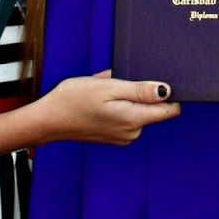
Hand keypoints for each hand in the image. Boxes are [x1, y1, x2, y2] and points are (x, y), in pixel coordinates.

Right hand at [31, 70, 179, 145]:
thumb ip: (140, 91)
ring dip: (128, 99)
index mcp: (134, 120)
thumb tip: (167, 91)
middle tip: (119, 83)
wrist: (48, 120)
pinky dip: (118, 106)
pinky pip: (126, 117)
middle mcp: (132, 133)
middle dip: (142, 93)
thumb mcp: (109, 87)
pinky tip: (100, 102)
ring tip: (105, 93)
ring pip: (139, 112)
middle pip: (154, 110)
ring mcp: (123, 137)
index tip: (158, 81)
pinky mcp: (114, 137)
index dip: (169, 93)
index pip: (170, 110)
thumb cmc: (74, 100)